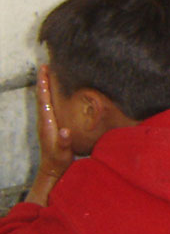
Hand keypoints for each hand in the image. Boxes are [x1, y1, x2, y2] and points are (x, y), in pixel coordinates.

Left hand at [27, 66, 73, 205]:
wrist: (52, 169)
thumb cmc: (59, 160)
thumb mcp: (63, 152)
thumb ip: (63, 142)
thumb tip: (64, 131)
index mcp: (47, 122)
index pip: (44, 99)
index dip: (44, 84)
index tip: (45, 70)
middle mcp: (44, 119)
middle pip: (42, 95)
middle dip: (43, 80)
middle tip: (46, 65)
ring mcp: (46, 121)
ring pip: (44, 99)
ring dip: (45, 85)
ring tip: (50, 73)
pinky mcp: (49, 124)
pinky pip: (48, 104)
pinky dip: (49, 94)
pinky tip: (55, 90)